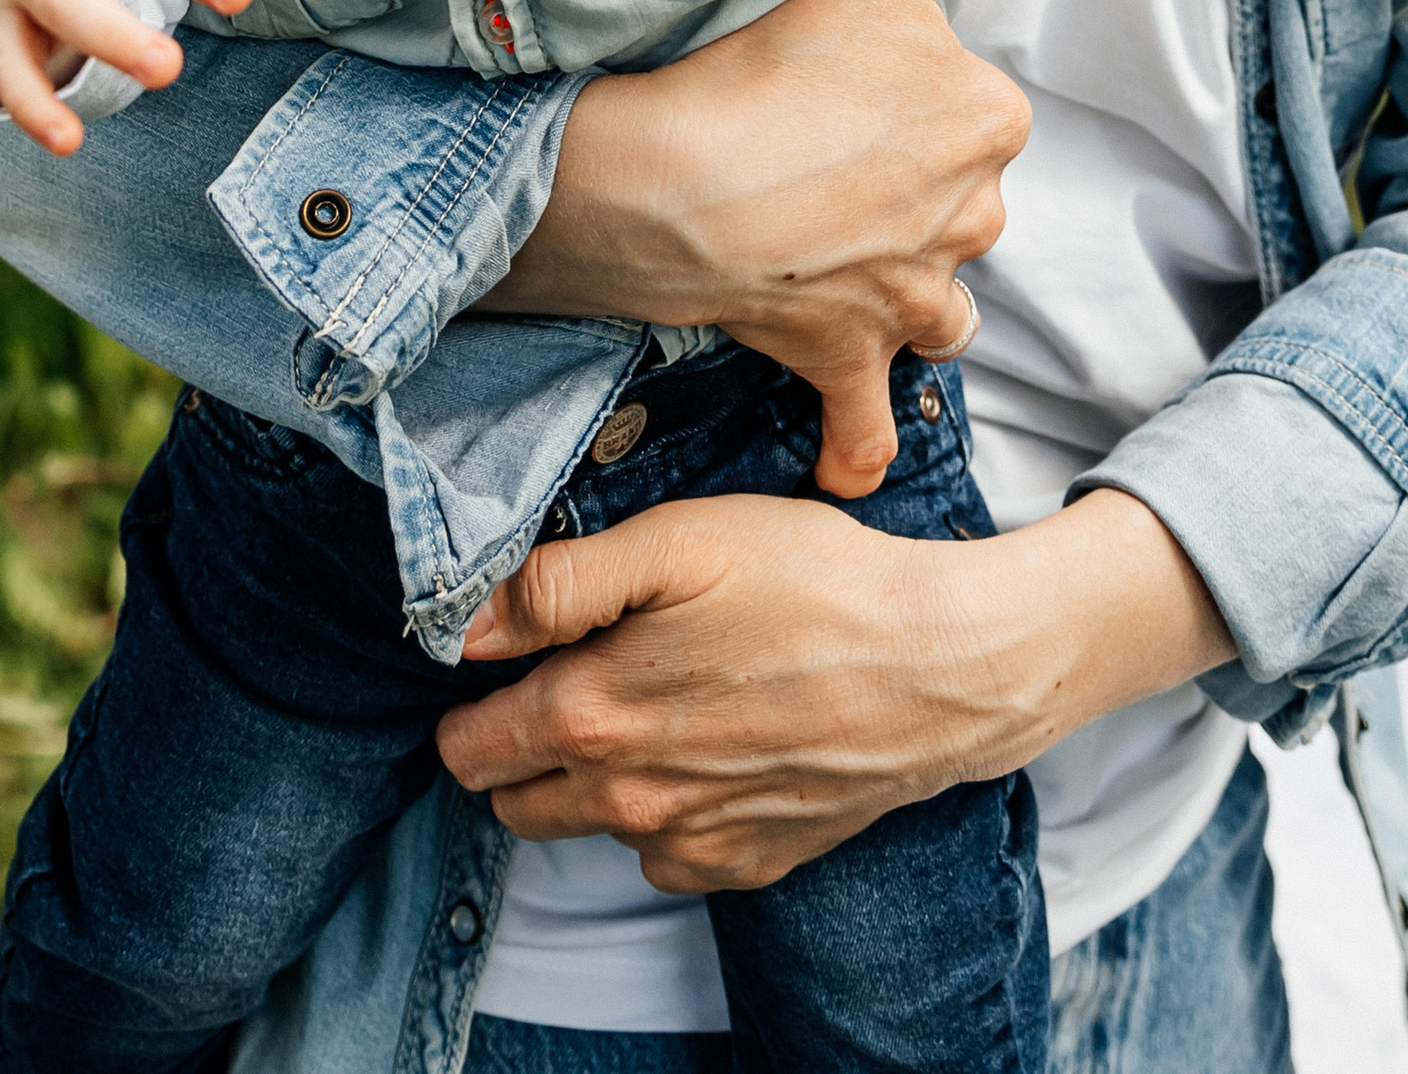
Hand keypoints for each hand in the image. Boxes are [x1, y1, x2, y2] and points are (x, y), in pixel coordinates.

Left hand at [436, 482, 1230, 892]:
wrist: (938, 667)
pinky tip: (710, 747)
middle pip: (515, 803)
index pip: (471, 748)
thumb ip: (562, 583)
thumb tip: (470, 624)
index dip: (472, 703)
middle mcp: (628, 801)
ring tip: (648, 705)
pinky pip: (667, 856)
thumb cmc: (811, 584)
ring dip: (590, 782)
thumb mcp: (682, 542)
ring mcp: (689, 844)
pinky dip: (667, 813)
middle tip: (571, 678)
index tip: (504, 664)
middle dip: (517, 749)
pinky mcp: (745, 864)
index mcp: (593, 716)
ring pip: (588, 830)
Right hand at [476, 0, 1074, 494]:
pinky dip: (862, 441)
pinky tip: (852, 459)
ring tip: (840, 265)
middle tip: (822, 159)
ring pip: (936, 306)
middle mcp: (970, 217)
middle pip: (957, 205)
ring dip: (904, 296)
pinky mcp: (849, 357)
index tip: (852, 87)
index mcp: (989, 122)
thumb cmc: (771, 61)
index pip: (976, 111)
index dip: (914, 100)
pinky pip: (869, 424)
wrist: (677, 179)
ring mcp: (911, 297)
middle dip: (907, 194)